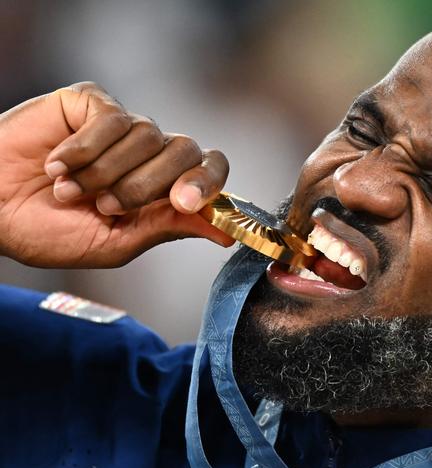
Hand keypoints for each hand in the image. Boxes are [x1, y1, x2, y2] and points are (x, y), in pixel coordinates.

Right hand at [0, 81, 233, 267]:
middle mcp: (151, 155)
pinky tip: (56, 164)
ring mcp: (124, 127)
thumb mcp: (115, 243)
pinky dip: (84, 149)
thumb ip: (167, 229)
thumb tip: (226, 234)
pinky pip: (111, 118)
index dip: (208, 183)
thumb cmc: (50, 230)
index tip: (185, 202)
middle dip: (147, 186)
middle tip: (105, 207)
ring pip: (149, 135)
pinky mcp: (91, 104)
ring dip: (108, 172)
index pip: (211, 170)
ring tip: (69, 191)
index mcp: (164, 188)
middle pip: (186, 151)